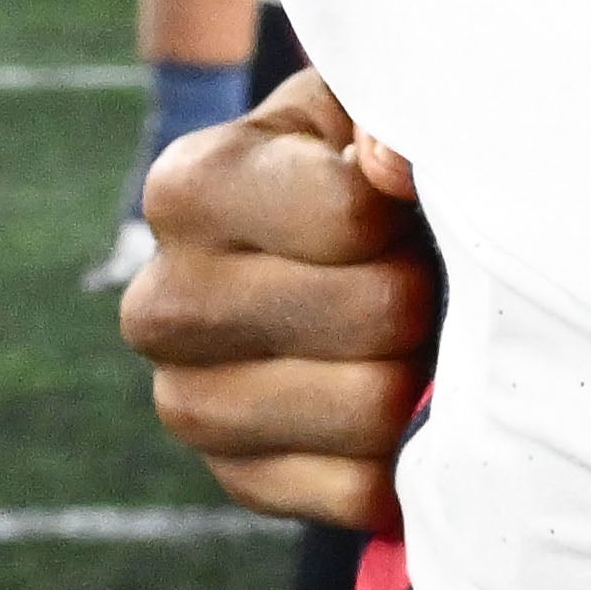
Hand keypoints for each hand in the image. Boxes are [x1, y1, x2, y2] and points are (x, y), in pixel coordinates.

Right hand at [126, 68, 438, 533]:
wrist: (347, 259)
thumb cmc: (369, 160)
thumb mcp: (373, 98)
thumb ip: (388, 108)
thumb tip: (387, 168)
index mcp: (188, 188)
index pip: (351, 214)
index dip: (414, 209)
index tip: (410, 198)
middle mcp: (161, 304)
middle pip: (373, 314)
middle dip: (428, 290)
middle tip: (430, 273)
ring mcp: (189, 406)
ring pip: (372, 410)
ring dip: (426, 371)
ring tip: (422, 332)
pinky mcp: (239, 483)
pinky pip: (363, 491)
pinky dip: (410, 453)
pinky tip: (405, 405)